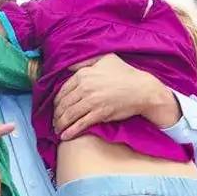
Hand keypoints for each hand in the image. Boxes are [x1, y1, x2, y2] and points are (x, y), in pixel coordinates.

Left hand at [54, 54, 179, 138]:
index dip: (57, 102)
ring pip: (69, 115)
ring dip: (60, 124)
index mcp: (83, 75)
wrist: (143, 89)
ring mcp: (92, 102)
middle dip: (56, 115)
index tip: (55, 108)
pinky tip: (65, 136)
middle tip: (54, 121)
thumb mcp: (104, 59)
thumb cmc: (125, 73)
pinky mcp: (99, 114)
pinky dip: (70, 131)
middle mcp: (85, 88)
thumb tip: (68, 66)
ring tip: (57, 129)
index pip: (62, 91)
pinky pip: (80, 124)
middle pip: (63, 104)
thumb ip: (84, 62)